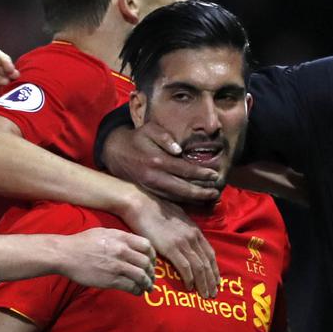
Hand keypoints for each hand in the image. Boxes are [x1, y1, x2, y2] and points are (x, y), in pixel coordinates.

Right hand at [56, 227, 155, 294]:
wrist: (66, 255)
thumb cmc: (82, 242)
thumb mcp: (104, 232)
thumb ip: (120, 237)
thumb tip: (132, 244)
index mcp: (121, 238)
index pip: (146, 246)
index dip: (152, 255)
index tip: (152, 262)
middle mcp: (122, 251)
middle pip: (146, 262)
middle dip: (151, 272)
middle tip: (151, 277)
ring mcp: (117, 266)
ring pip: (141, 276)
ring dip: (147, 283)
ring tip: (148, 287)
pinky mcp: (111, 280)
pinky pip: (131, 287)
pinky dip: (137, 290)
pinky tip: (137, 292)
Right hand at [102, 122, 221, 203]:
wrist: (116, 152)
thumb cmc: (138, 138)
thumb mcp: (150, 130)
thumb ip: (165, 137)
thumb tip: (179, 149)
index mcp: (157, 160)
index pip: (184, 169)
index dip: (201, 174)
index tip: (214, 175)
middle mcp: (154, 177)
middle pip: (183, 189)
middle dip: (202, 192)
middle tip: (217, 192)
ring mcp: (151, 187)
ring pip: (176, 197)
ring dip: (195, 199)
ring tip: (210, 198)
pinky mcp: (150, 192)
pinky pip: (169, 199)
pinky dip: (184, 201)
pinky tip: (196, 200)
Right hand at [123, 193, 218, 297]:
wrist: (142, 205)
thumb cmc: (156, 210)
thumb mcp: (178, 217)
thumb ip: (185, 229)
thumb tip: (186, 237)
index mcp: (195, 230)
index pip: (210, 254)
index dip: (214, 269)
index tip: (216, 281)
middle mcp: (193, 237)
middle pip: (207, 263)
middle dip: (211, 280)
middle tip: (213, 294)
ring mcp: (183, 242)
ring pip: (199, 267)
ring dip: (203, 283)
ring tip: (205, 295)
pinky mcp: (171, 248)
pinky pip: (185, 267)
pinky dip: (189, 278)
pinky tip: (190, 287)